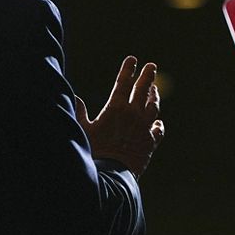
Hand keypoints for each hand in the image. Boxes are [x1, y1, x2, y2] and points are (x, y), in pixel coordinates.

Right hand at [74, 56, 164, 176]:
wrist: (112, 174)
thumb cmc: (94, 152)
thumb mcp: (83, 130)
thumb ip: (80, 112)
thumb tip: (76, 98)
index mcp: (116, 108)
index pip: (124, 82)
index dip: (128, 69)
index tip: (132, 59)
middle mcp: (133, 114)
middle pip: (143, 89)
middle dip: (147, 75)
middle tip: (151, 66)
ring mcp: (144, 127)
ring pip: (153, 107)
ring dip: (154, 96)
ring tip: (154, 90)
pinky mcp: (150, 142)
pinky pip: (158, 129)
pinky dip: (158, 123)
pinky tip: (157, 122)